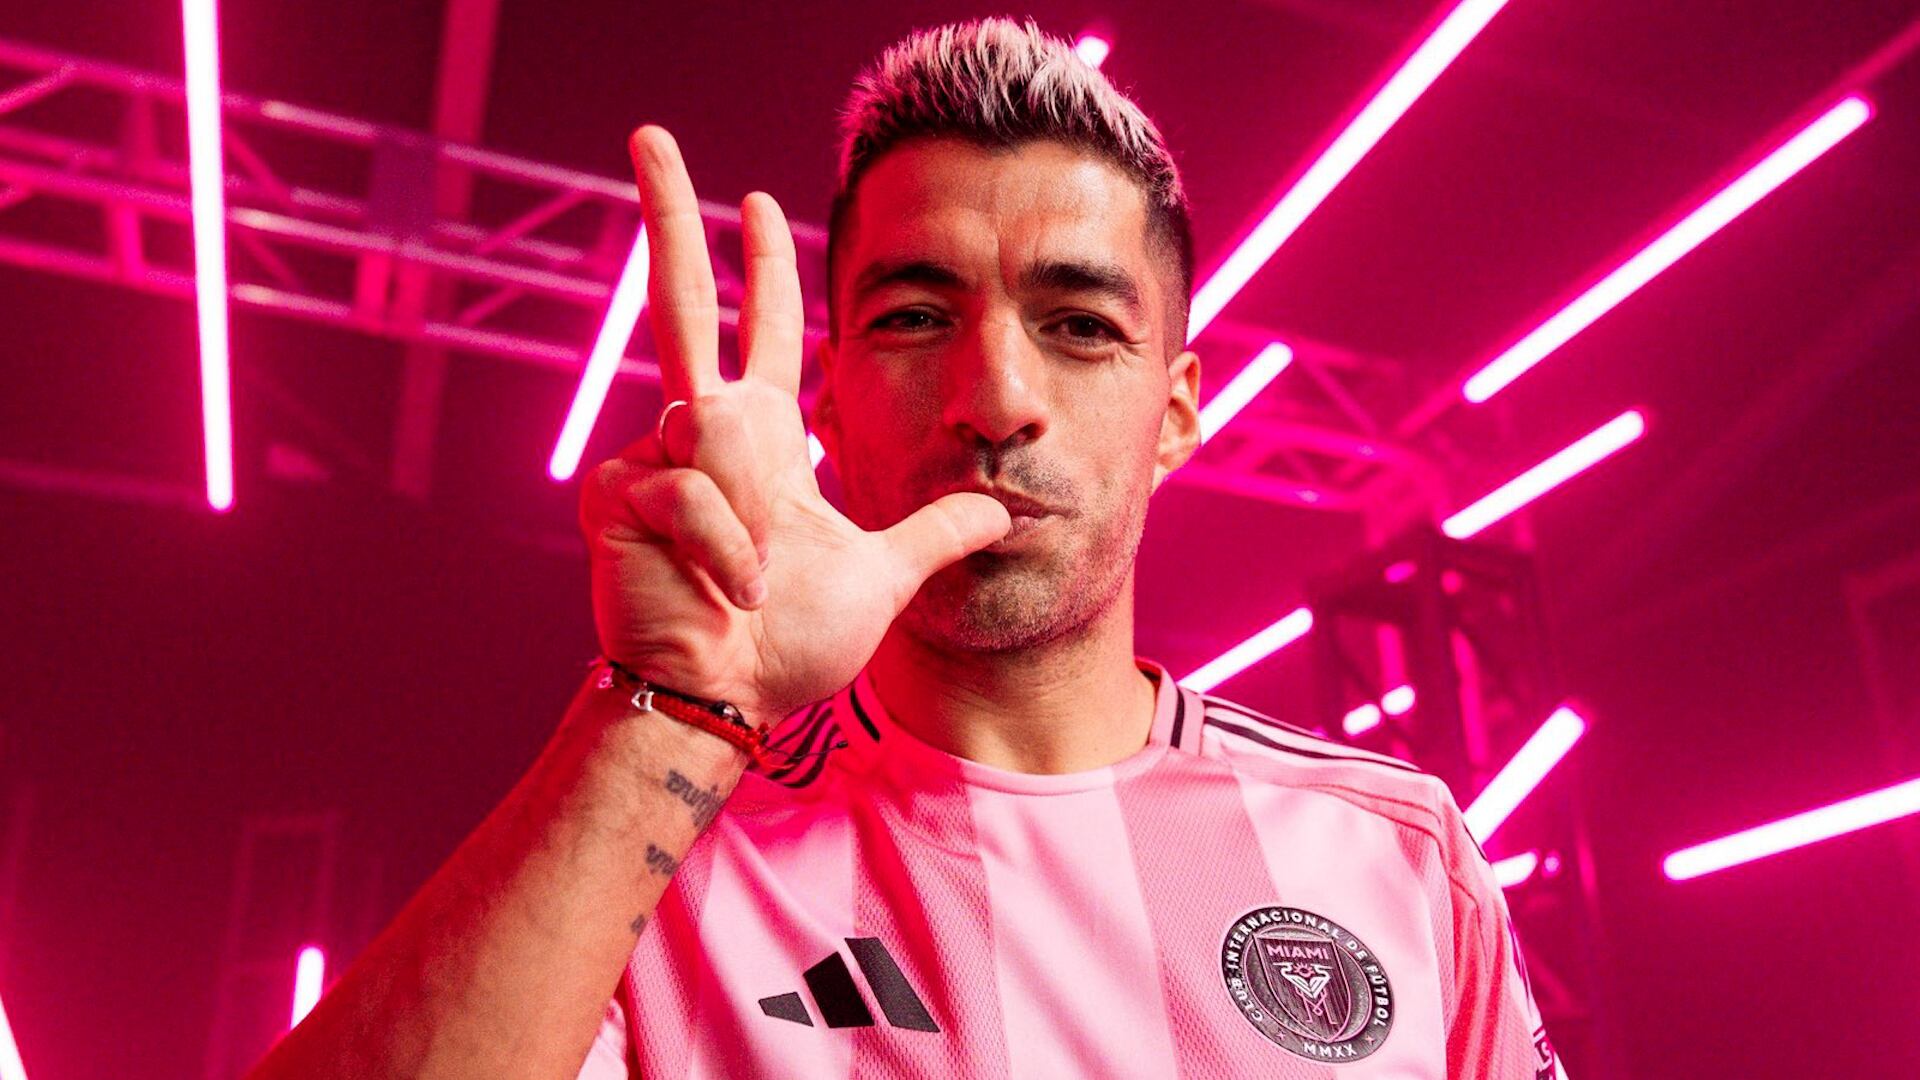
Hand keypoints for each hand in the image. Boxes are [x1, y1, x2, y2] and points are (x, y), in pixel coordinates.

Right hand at [580, 127, 1010, 722]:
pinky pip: (692, 494)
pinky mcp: (617, 496)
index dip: (766, 267)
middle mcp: (702, 431)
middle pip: (681, 301)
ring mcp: (652, 459)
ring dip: (750, 523)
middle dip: (667, 213)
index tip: (762, 203)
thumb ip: (936, 533)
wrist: (729, 699)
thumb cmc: (789, 643)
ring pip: (714, 433)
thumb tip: (1001, 508)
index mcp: (761, 436)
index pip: (766, 329)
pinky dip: (727, 554)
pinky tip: (727, 593)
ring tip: (751, 585)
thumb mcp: (883, 574)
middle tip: (651, 133)